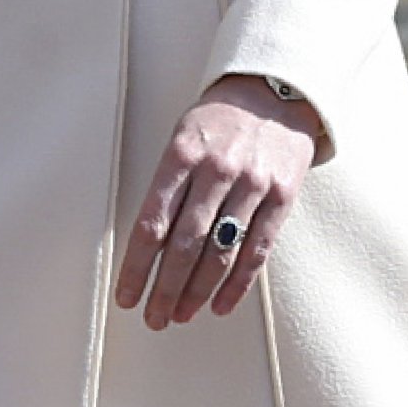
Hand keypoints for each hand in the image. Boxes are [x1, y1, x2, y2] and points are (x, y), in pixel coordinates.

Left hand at [113, 72, 318, 330]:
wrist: (274, 89)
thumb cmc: (220, 117)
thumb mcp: (184, 134)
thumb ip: (169, 184)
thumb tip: (148, 245)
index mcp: (183, 151)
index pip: (153, 221)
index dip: (137, 266)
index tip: (126, 295)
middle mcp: (217, 168)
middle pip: (185, 244)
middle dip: (164, 288)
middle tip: (152, 317)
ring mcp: (252, 182)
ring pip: (220, 253)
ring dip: (197, 292)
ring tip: (180, 315)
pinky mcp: (281, 196)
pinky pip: (257, 251)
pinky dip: (237, 284)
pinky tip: (220, 305)